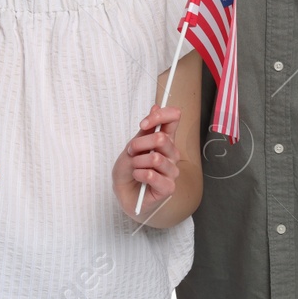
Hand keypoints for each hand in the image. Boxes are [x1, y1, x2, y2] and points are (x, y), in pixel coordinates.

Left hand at [113, 106, 181, 220]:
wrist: (123, 193)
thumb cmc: (129, 169)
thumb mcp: (133, 145)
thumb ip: (146, 129)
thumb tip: (156, 105)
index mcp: (166, 140)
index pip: (174, 118)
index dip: (159, 116)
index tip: (143, 124)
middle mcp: (172, 154)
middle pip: (161, 138)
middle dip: (139, 144)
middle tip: (131, 152)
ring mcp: (172, 171)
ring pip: (156, 158)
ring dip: (137, 162)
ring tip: (134, 168)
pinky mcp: (168, 188)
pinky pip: (152, 175)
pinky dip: (139, 174)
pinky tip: (137, 177)